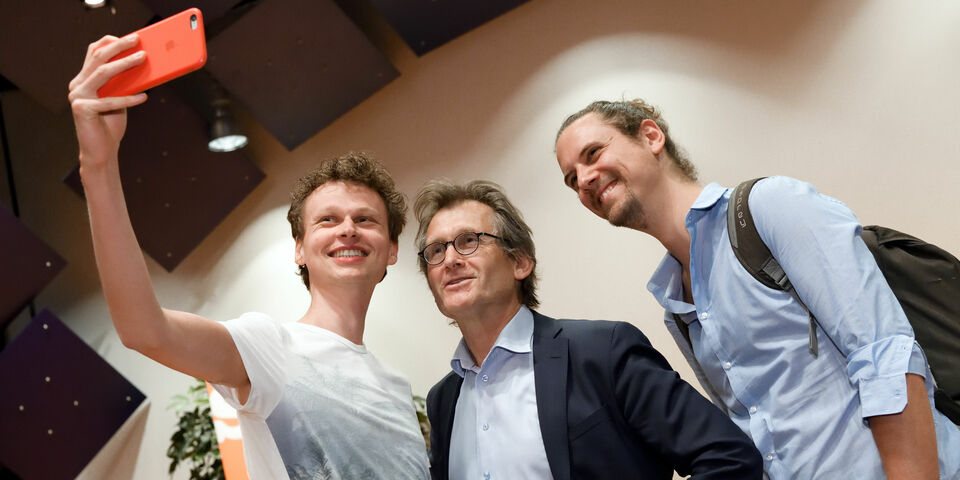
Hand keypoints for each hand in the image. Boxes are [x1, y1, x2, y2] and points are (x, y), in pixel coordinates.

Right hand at [68, 34, 148, 170]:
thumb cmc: (111, 124)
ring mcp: (77, 96)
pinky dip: (129, 99)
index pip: (94, 53)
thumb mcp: (120, 99)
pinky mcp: (81, 109)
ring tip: (143, 58)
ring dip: (125, 64)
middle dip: (119, 46)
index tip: (130, 37)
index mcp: (84, 80)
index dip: (110, 43)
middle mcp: (77, 85)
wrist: (101, 151)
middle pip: (98, 58)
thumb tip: (143, 66)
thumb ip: (124, 84)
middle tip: (137, 40)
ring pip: (103, 73)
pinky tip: (144, 97)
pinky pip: (109, 101)